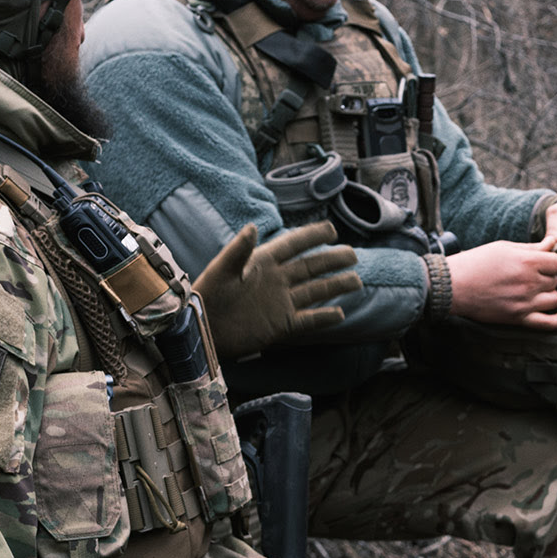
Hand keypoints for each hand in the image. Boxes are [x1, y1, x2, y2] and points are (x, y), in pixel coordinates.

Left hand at [195, 221, 361, 362]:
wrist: (200, 331)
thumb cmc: (206, 298)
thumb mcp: (220, 271)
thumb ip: (238, 250)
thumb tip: (254, 226)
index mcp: (262, 263)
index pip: (292, 245)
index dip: (311, 236)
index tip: (332, 228)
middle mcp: (276, 281)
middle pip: (311, 267)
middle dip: (332, 259)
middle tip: (353, 254)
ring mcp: (281, 303)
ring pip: (315, 291)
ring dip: (335, 285)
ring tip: (356, 281)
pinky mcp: (281, 325)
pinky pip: (308, 320)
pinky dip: (324, 318)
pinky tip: (340, 313)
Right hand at [448, 240, 556, 327]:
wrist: (453, 286)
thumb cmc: (476, 262)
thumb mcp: (504, 247)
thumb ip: (531, 248)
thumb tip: (552, 243)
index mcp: (526, 261)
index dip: (551, 261)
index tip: (542, 262)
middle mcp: (529, 282)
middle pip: (555, 280)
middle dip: (547, 277)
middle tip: (531, 276)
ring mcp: (525, 302)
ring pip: (554, 299)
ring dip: (548, 294)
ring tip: (534, 290)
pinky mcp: (518, 318)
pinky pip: (548, 323)